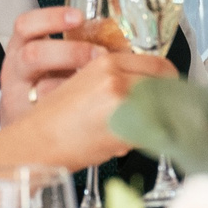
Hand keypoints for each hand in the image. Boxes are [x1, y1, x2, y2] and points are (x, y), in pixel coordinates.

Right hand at [0, 5, 106, 126]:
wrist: (24, 126)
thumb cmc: (45, 80)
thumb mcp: (51, 56)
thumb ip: (75, 44)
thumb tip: (118, 37)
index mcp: (21, 46)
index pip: (26, 26)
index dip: (52, 18)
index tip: (79, 17)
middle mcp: (17, 70)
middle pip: (33, 56)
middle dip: (70, 52)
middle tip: (100, 54)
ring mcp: (21, 98)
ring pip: (42, 89)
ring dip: (78, 85)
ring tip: (102, 83)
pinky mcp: (33, 123)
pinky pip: (54, 117)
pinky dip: (80, 110)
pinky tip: (99, 107)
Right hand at [16, 47, 174, 165]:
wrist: (34, 144)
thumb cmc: (54, 122)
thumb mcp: (85, 85)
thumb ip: (118, 81)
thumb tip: (150, 89)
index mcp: (107, 63)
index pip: (157, 64)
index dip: (168, 79)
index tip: (171, 89)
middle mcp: (117, 78)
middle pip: (166, 83)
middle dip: (173, 98)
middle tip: (172, 111)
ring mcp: (123, 102)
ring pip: (165, 106)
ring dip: (166, 117)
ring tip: (155, 128)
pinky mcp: (125, 128)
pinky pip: (155, 130)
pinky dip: (155, 137)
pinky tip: (141, 142)